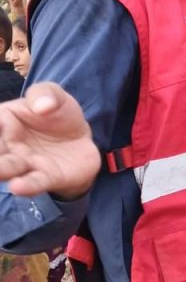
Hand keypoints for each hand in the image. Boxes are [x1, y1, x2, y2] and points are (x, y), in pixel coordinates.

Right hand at [0, 82, 100, 198]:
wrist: (81, 137)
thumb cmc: (57, 113)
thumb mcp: (53, 95)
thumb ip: (45, 93)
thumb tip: (42, 106)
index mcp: (3, 121)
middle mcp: (7, 146)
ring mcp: (25, 163)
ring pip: (8, 168)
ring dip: (1, 170)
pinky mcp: (46, 177)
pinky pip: (34, 182)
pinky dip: (26, 186)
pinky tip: (17, 187)